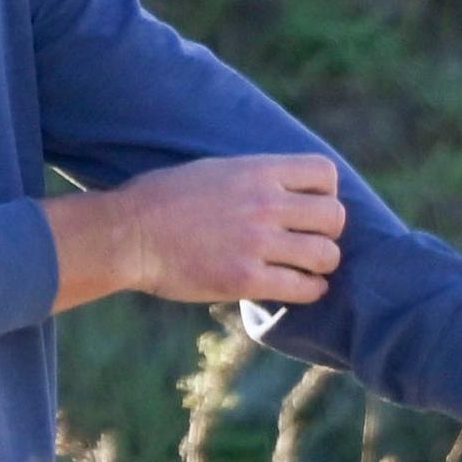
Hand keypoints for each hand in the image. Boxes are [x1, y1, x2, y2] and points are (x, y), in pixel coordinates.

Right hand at [47, 154, 345, 310]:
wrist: (127, 234)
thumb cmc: (161, 200)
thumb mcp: (212, 170)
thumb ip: (252, 178)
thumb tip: (283, 189)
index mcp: (256, 171)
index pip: (325, 173)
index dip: (326, 193)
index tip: (309, 208)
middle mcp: (264, 203)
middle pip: (335, 216)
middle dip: (327, 232)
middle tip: (308, 243)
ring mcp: (257, 242)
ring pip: (326, 255)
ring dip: (320, 265)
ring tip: (304, 270)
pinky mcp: (246, 279)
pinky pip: (305, 288)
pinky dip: (308, 291)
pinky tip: (294, 289)